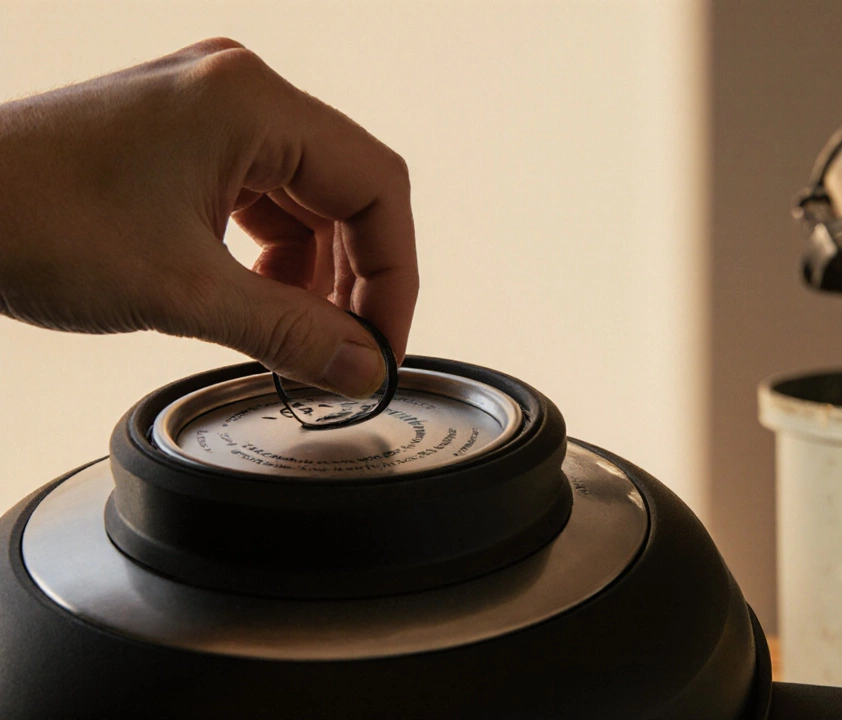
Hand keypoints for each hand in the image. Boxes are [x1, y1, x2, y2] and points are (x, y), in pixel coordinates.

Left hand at [0, 38, 417, 397]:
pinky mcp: (184, 138)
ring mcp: (209, 111)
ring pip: (307, 200)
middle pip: (348, 190)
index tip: (382, 342)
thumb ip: (291, 334)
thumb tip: (365, 368)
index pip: (376, 185)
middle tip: (347, 350)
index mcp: (252, 104)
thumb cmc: (30, 218)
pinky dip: (272, 256)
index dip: (393, 274)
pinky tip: (257, 300)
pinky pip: (263, 199)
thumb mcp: (183, 291)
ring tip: (294, 334)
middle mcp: (239, 93)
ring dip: (313, 273)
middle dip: (353, 278)